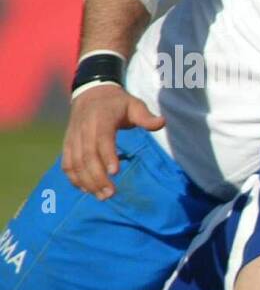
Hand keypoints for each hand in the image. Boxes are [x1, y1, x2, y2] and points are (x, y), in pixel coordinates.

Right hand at [62, 84, 164, 199]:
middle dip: (97, 176)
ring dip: (86, 181)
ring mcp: (73, 137)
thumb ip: (146, 117)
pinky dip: (73, 177)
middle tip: (111, 193)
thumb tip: (162, 122)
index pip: (102, 139)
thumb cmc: (117, 103)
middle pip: (87, 155)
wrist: (90, 93)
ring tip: (102, 196)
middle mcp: (83, 129)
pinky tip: (85, 190)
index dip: (107, 156)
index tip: (115, 173)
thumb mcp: (134, 105)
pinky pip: (66, 163)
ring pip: (75, 162)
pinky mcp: (68, 143)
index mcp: (101, 119)